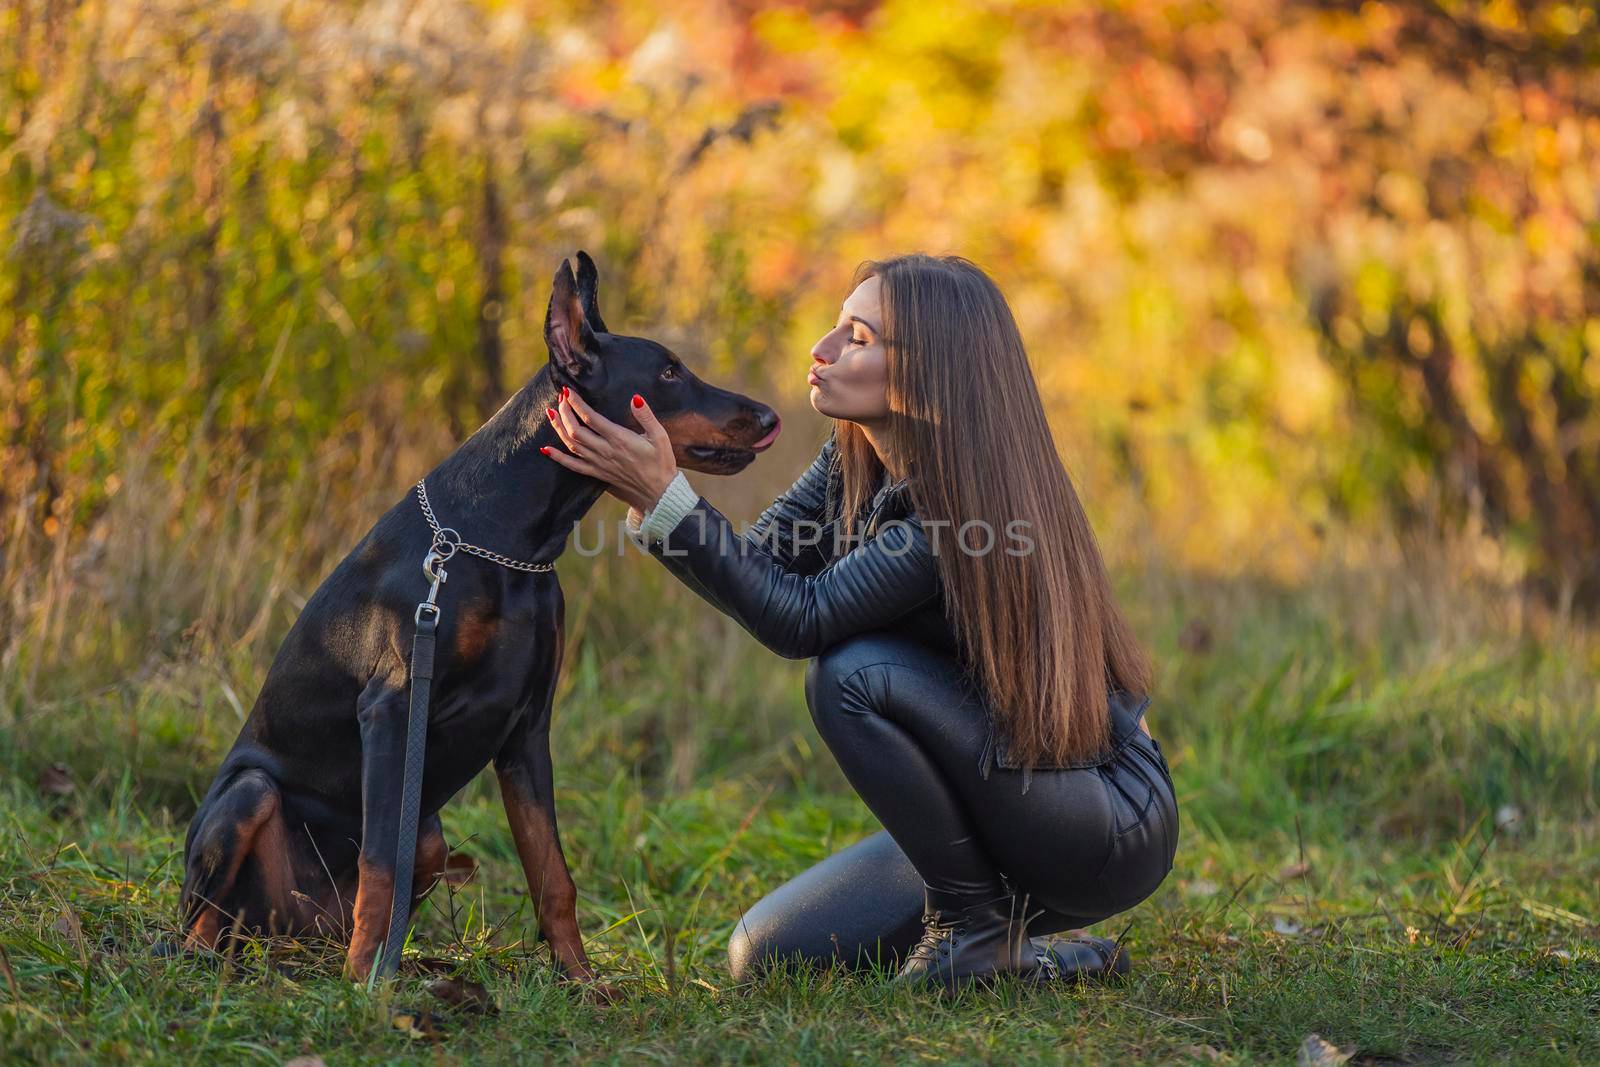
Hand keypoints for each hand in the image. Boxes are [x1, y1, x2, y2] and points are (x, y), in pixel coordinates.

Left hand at [540, 387, 677, 512]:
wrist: (659, 492)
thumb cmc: (661, 463)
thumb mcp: (660, 436)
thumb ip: (646, 416)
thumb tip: (635, 398)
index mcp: (619, 439)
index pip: (591, 418)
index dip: (576, 403)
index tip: (568, 391)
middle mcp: (605, 451)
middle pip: (576, 430)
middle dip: (565, 412)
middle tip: (561, 399)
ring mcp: (599, 464)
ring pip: (571, 445)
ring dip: (559, 428)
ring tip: (551, 414)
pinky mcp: (597, 473)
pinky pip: (573, 466)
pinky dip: (558, 457)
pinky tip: (546, 450)